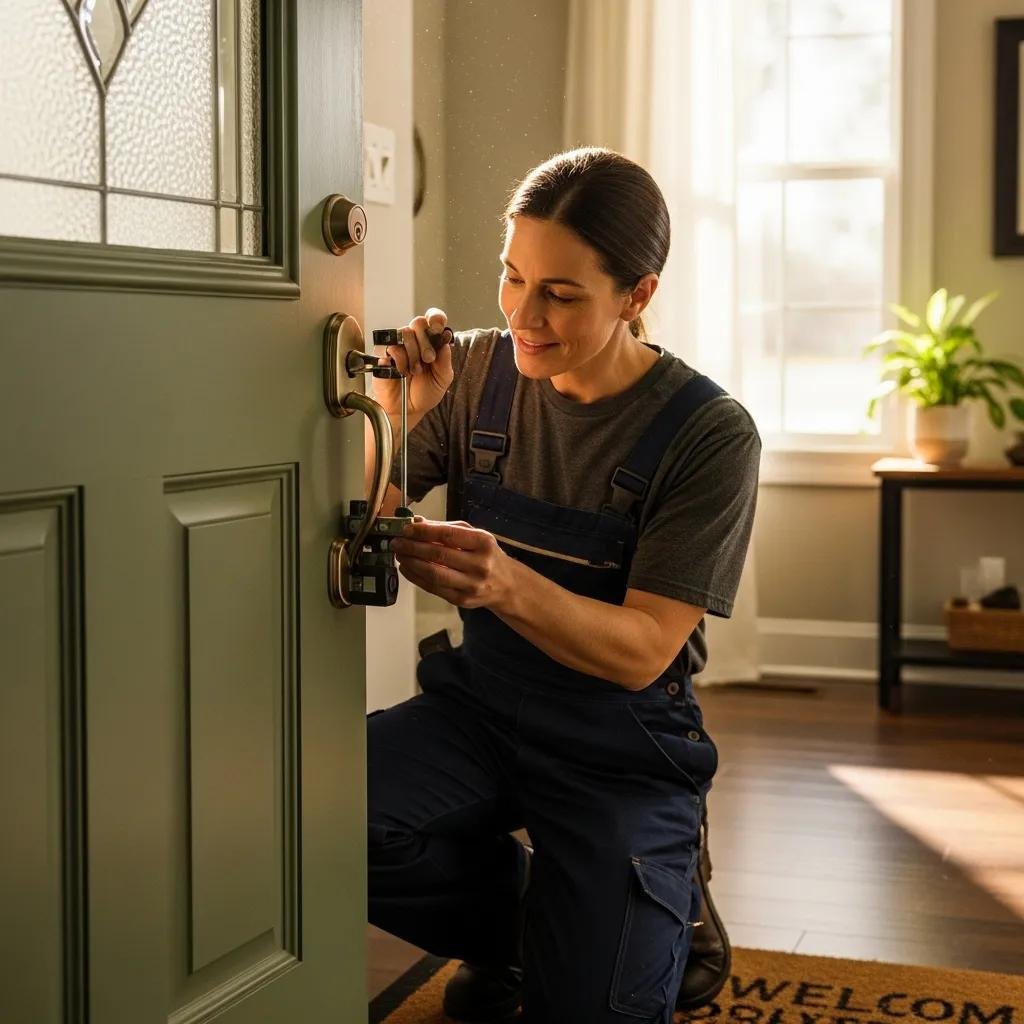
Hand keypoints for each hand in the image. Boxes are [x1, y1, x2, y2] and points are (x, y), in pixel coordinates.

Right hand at [372, 308, 453, 420]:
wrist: (408, 409)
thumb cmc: (425, 393)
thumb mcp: (442, 379)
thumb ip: (445, 360)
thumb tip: (445, 340)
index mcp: (431, 342)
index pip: (433, 319)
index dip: (435, 318)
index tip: (437, 327)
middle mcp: (415, 340)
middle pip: (418, 322)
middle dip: (426, 341)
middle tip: (429, 359)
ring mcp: (399, 345)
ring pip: (405, 333)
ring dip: (414, 354)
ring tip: (415, 371)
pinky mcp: (384, 354)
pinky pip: (392, 347)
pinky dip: (400, 360)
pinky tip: (403, 372)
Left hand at [390, 516, 515, 609]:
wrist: (507, 585)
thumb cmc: (487, 555)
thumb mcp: (474, 536)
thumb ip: (447, 529)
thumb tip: (417, 523)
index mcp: (483, 543)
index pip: (448, 535)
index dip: (423, 532)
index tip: (406, 528)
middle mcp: (480, 565)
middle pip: (438, 555)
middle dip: (412, 547)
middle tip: (396, 542)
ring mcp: (471, 585)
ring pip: (434, 574)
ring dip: (411, 563)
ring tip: (399, 555)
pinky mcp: (462, 600)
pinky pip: (434, 588)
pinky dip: (416, 578)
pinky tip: (407, 568)